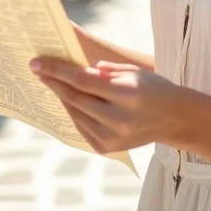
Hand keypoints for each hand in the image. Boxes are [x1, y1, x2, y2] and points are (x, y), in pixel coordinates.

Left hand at [30, 58, 185, 153]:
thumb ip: (103, 71)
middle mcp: (118, 119)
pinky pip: (81, 126)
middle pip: (75, 98)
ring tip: (50, 81)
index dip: (57, 70)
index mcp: (127, 95)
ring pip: (75, 113)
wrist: (174, 119)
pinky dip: (72, 111)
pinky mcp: (106, 148)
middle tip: (36, 69)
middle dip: (53, 82)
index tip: (37, 62)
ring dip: (60, 97)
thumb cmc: (153, 88)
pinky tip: (67, 99)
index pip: (82, 81)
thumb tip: (74, 70)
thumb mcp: (133, 72)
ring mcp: (111, 137)